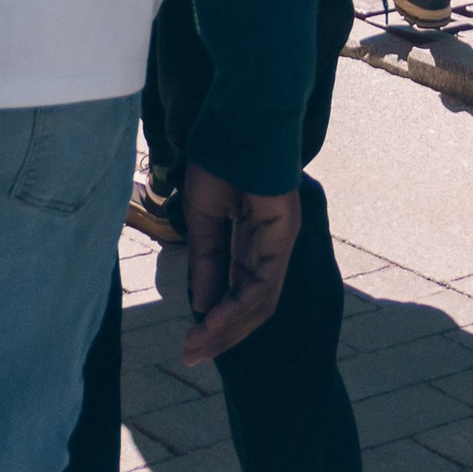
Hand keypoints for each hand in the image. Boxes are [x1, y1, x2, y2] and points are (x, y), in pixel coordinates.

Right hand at [180, 167, 301, 366]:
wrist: (238, 117)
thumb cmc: (221, 157)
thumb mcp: (204, 218)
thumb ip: (207, 261)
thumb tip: (203, 305)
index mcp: (251, 239)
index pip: (238, 291)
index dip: (216, 320)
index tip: (189, 341)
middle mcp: (270, 244)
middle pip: (252, 304)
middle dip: (223, 334)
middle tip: (191, 355)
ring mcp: (279, 239)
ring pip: (260, 300)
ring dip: (229, 328)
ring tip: (199, 346)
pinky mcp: (283, 231)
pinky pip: (264, 280)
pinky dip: (239, 305)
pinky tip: (215, 319)